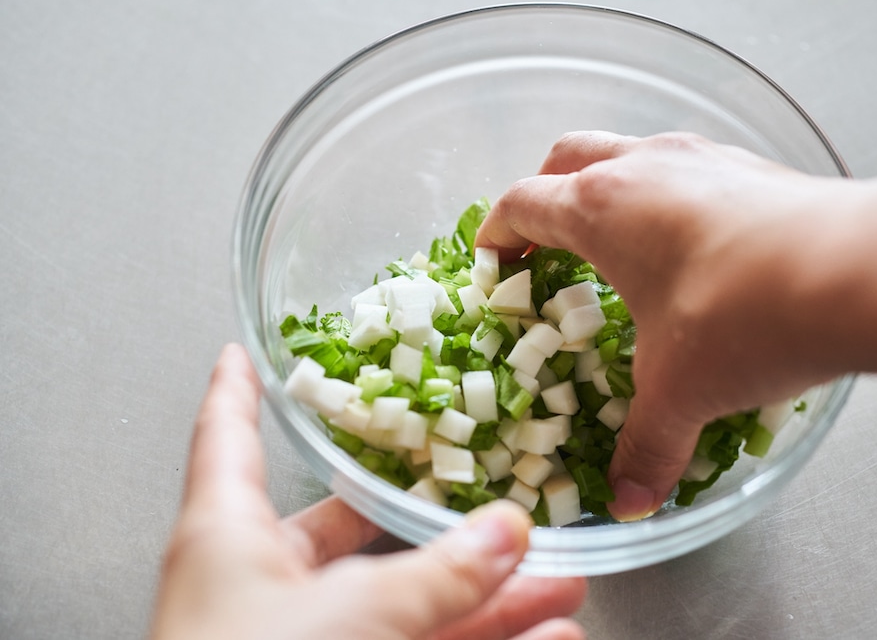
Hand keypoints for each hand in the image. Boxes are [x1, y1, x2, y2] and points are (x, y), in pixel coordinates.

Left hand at [150, 344, 586, 639]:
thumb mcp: (350, 618)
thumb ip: (436, 578)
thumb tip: (510, 531)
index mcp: (228, 539)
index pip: (230, 436)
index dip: (240, 388)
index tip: (246, 352)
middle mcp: (262, 587)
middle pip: (358, 531)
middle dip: (443, 526)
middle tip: (503, 508)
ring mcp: (304, 639)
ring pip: (409, 604)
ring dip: (487, 598)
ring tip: (562, 584)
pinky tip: (543, 639)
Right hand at [475, 131, 876, 520]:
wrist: (861, 272)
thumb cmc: (743, 317)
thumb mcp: (679, 391)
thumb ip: (647, 446)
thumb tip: (631, 499)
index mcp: (599, 209)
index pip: (522, 204)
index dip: (499, 235)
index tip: (494, 263)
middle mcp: (645, 166)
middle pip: (568, 158)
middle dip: (545, 197)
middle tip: (545, 244)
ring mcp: (704, 157)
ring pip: (632, 152)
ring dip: (612, 188)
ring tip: (620, 244)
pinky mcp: (756, 167)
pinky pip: (692, 169)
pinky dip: (672, 198)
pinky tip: (696, 247)